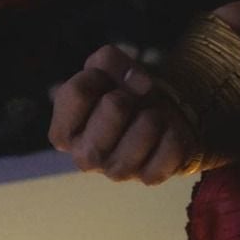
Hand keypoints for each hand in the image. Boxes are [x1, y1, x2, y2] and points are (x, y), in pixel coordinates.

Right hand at [48, 45, 191, 183]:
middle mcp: (86, 157)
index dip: (99, 76)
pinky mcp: (150, 178)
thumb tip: (140, 84)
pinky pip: (173, 145)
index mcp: (65, 133)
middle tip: (132, 104)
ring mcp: (118, 172)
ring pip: (147, 126)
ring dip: (155, 112)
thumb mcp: (105, 68)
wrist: (158, 121)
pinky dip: (175, 131)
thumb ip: (108, 61)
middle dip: (130, 95)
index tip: (107, 85)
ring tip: (149, 118)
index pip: (78, 91)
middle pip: (114, 106)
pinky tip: (164, 135)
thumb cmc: (122, 94)